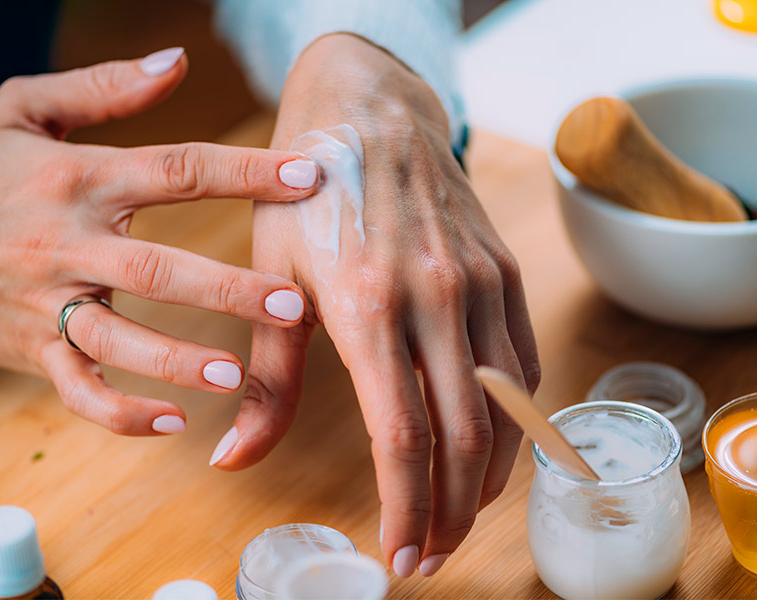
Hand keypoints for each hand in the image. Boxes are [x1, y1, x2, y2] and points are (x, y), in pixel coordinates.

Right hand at [0, 48, 319, 435]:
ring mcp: (50, 302)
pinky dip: (122, 412)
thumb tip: (177, 60)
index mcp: (81, 179)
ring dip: (179, 362)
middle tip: (292, 305)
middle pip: (159, 269)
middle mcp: (70, 243)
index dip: (246, 172)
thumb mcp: (24, 112)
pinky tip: (175, 421)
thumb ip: (103, 88)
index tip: (308, 177)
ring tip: (237, 376)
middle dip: (228, 289)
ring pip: (120, 339)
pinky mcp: (32, 348)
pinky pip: (79, 390)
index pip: (178, 170)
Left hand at [212, 35, 539, 575]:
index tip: (398, 555)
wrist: (369, 113)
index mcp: (367, 304)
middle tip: (432, 554)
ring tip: (460, 514)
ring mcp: (481, 283)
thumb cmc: (305, 195)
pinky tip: (491, 447)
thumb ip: (262, 379)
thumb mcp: (269, 280)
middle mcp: (437, 297)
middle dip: (451, 511)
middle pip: (465, 435)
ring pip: (507, 408)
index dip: (404, 508)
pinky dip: (514, 420)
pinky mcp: (505, 272)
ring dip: (488, 476)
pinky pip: (524, 364)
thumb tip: (233, 457)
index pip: (403, 436)